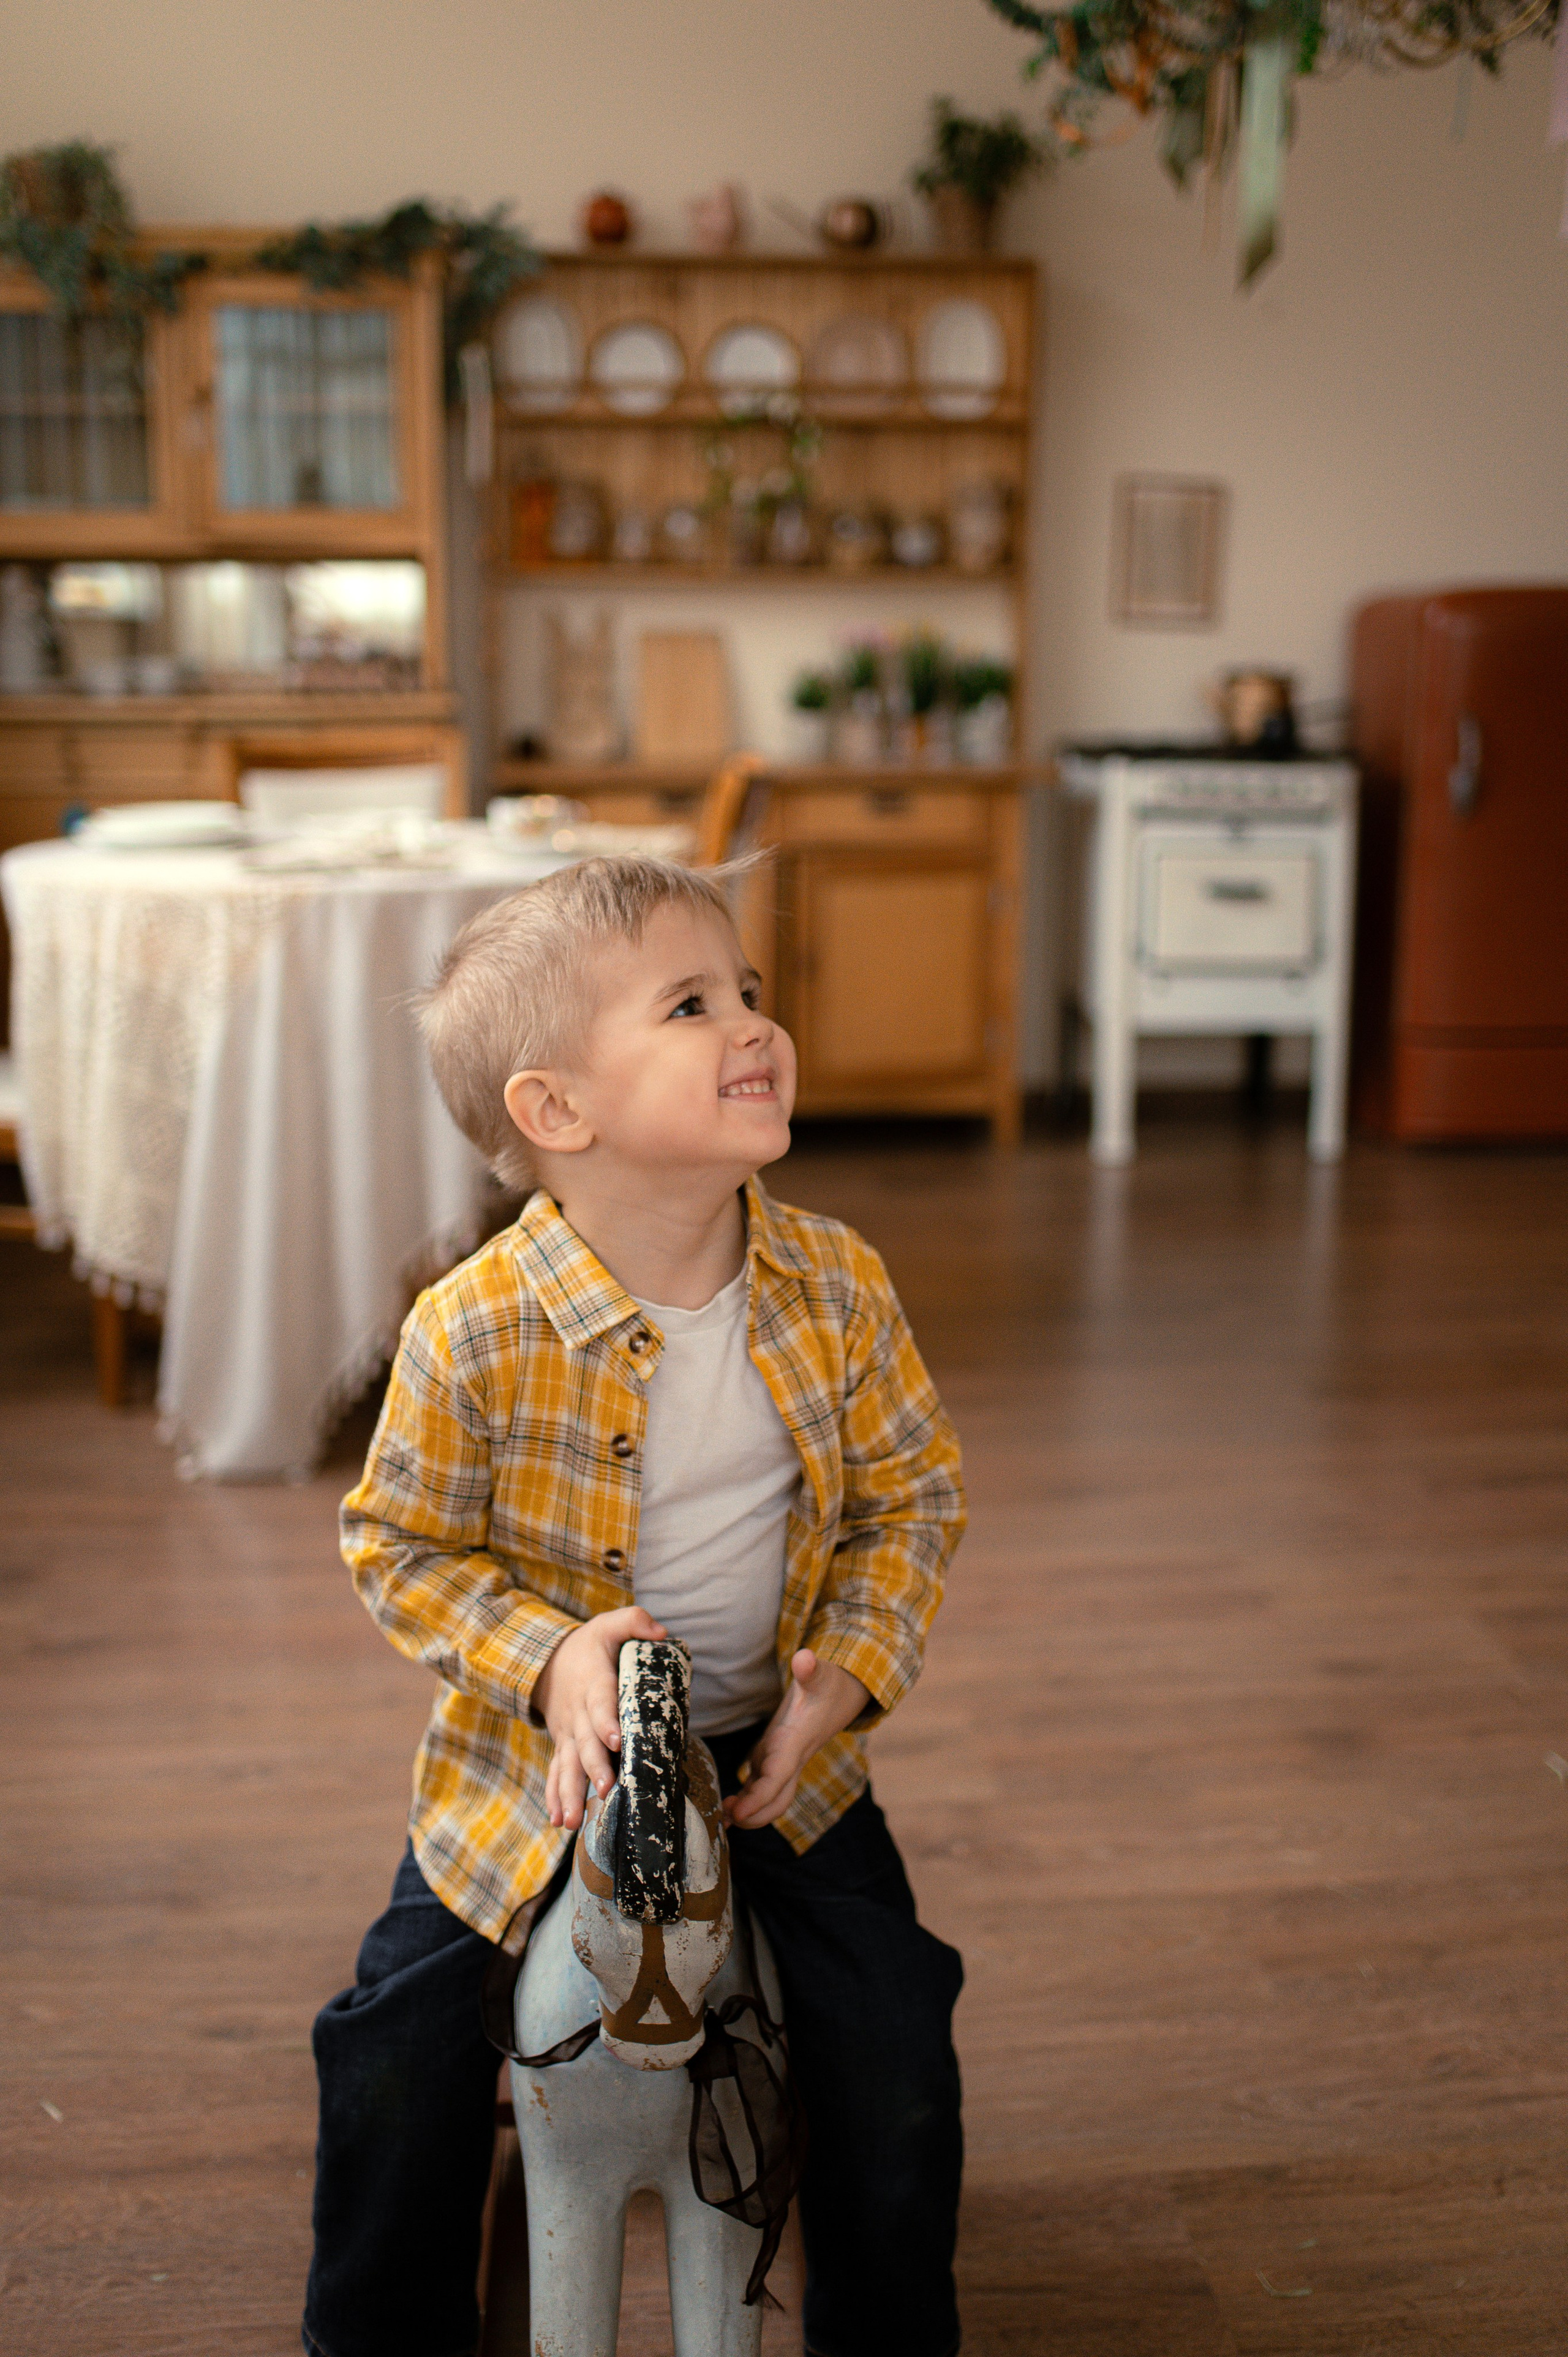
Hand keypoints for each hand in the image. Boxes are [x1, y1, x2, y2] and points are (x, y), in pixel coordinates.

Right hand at [534, 1605, 666, 1830]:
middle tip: (605, 1790)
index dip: (606, 1721)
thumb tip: (661, 1631)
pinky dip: (555, 1796)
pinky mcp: (563, 1747)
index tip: (617, 1740)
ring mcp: (567, 1734)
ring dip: (570, 1793)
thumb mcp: (609, 1625)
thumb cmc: (589, 1646)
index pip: (600, 1703)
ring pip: (567, 1766)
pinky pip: (556, 1773)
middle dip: (594, 1768)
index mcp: (593, 1683)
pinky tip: (557, 1820)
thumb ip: (634, 1622)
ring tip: (571, 1820)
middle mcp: (577, 1714)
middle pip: (585, 1743)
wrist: (549, 1661)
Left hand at [724, 1650, 868, 1831]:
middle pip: (776, 1800)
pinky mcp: (774, 1757)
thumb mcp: (821, 1675)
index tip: (738, 1811)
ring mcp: (782, 1761)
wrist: (842, 1694)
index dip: (759, 1797)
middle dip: (754, 1815)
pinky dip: (747, 1799)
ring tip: (722, 1817)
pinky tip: (728, 1807)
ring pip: (769, 1797)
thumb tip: (805, 1657)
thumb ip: (811, 1669)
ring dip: (749, 1811)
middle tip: (725, 1820)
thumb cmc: (830, 1685)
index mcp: (796, 1743)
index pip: (777, 1778)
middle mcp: (790, 1759)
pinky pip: (761, 1786)